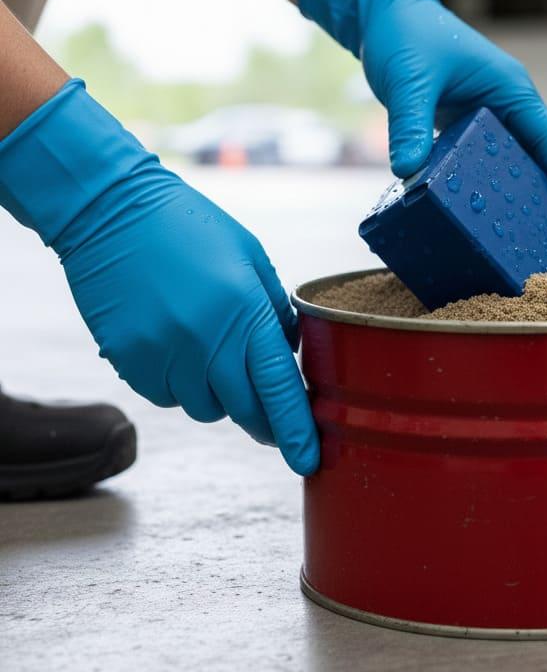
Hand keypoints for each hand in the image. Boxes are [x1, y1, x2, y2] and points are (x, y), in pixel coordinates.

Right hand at [0, 81, 318, 473]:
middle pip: (246, 411)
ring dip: (219, 397)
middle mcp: (205, 341)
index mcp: (243, 313)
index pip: (278, 388)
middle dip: (265, 422)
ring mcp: (163, 353)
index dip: (297, 429)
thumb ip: (274, 313)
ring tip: (213, 355)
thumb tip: (287, 358)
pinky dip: (180, 386)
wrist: (112, 210)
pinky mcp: (129, 359)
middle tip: (272, 419)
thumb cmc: (190, 228)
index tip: (309, 461)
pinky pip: (167, 397)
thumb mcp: (251, 259)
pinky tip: (178, 349)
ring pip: (206, 409)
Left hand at [298, 0, 546, 220]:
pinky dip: (490, 185)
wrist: (383, 12)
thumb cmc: (404, 35)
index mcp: (509, 89)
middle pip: (538, 157)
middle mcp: (505, 103)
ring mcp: (486, 115)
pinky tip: (487, 213)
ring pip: (512, 162)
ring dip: (522, 193)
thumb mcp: (408, 81)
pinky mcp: (464, 125)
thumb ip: (410, 125)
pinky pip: (484, 161)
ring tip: (533, 235)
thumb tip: (408, 173)